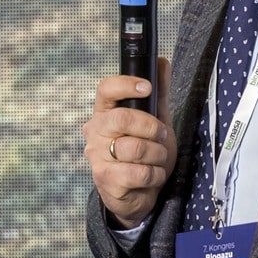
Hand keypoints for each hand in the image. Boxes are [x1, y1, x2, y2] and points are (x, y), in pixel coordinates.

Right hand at [83, 58, 174, 228]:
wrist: (137, 195)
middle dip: (151, 127)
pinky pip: (139, 172)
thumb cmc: (143, 155)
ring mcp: (97, 157)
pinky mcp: (105, 179)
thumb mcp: (154, 122)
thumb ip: (158, 94)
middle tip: (161, 135)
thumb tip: (162, 62)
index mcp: (104, 114)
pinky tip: (152, 176)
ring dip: (157, 155)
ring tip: (157, 160)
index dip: (126, 84)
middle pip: (122, 118)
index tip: (147, 87)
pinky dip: (155, 175)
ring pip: (135, 148)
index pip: (105, 89)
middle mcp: (95, 133)